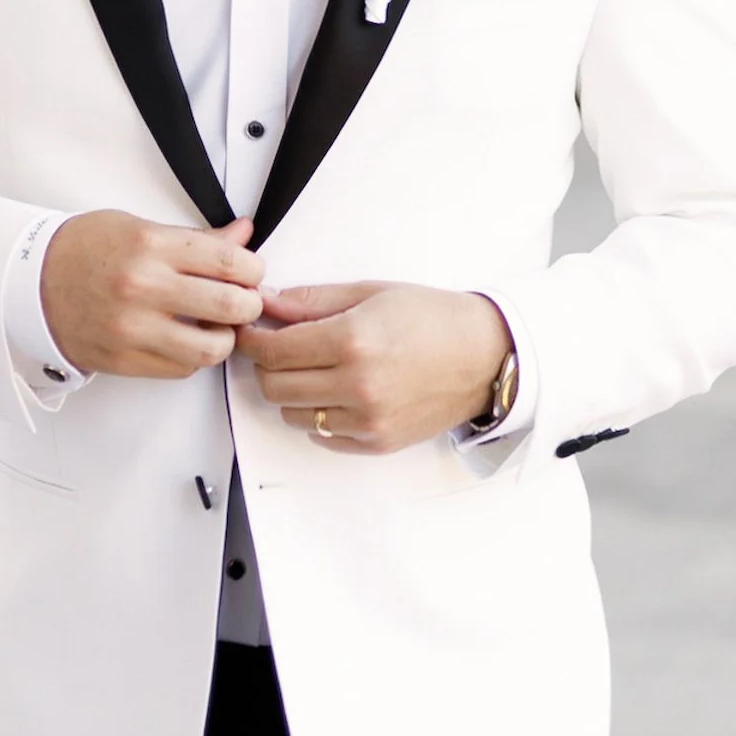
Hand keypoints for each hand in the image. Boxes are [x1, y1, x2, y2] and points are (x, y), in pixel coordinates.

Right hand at [39, 212, 264, 380]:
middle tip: (244, 300)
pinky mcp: (124, 360)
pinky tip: (186, 338)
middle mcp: (143, 287)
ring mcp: (133, 328)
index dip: (253, 269)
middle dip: (249, 304)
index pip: (230, 261)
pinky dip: (193, 357)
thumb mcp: (139, 227)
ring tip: (217, 326)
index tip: (251, 272)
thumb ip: (196, 239)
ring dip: (225, 338)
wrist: (30, 283)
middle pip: (230, 305)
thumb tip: (243, 234)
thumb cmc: (83, 250)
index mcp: (150, 246)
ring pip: (211, 348)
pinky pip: (181, 369)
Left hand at [240, 281, 509, 453]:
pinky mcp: (377, 442)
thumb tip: (267, 303)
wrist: (484, 355)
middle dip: (266, 365)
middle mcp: (356, 385)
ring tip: (311, 368)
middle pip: (274, 386)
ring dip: (290, 391)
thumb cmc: (433, 318)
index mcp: (352, 340)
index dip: (253, 339)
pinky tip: (334, 391)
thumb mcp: (369, 293)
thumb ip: (311, 301)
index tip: (251, 330)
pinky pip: (322, 436)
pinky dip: (317, 415)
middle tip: (277, 347)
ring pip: (292, 415)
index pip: (273, 350)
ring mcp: (367, 420)